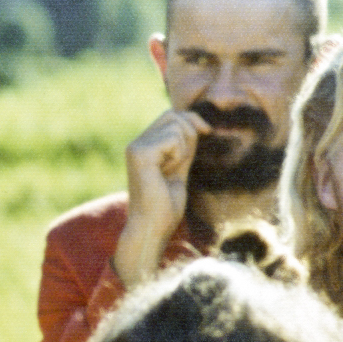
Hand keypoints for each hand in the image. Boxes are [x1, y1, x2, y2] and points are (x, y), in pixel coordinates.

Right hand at [113, 109, 211, 288]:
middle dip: (191, 132)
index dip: (192, 121)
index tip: (207, 133)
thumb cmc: (166, 205)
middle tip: (186, 160)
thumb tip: (196, 121)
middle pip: (173, 115)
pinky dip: (179, 154)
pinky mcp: (139, 153)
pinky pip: (173, 138)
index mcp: (143, 146)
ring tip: (173, 169)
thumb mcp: (180, 167)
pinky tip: (168, 171)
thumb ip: (184, 145)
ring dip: (185, 146)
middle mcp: (136, 143)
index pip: (171, 116)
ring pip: (175, 124)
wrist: (153, 226)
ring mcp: (135, 147)